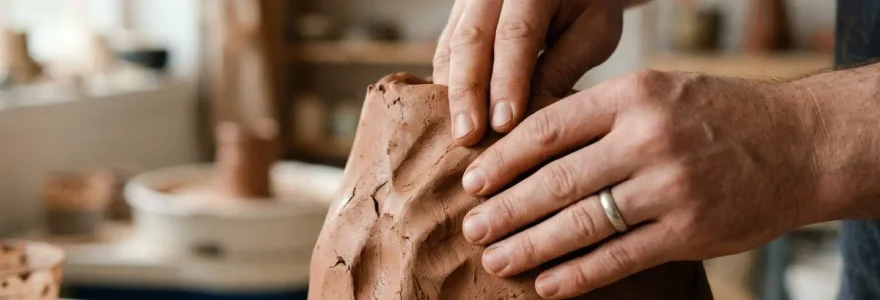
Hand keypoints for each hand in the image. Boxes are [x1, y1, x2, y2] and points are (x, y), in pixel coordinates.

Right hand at [433, 0, 623, 145]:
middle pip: (471, 41)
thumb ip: (563, 67)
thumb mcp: (593, 31)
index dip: (507, 81)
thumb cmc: (587, 6)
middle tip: (468, 137)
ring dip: (452, 94)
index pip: (515, 36)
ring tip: (459, 134)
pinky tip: (455, 117)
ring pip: (451, 46)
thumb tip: (530, 119)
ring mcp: (470, 0)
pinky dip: (448, 85)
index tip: (503, 124)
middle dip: (468, 93)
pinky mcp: (458, 16)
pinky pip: (445, 50)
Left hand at [459, 70, 827, 298]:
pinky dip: (578, 275)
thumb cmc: (716, 116)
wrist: (799, 144)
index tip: (473, 181)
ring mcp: (670, 187)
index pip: (549, 129)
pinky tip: (547, 284)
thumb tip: (529, 148)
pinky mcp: (690, 231)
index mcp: (634, 96)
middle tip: (473, 229)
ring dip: (530, 246)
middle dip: (506, 209)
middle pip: (556, 180)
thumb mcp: (659, 93)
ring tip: (497, 260)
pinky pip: (619, 258)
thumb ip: (602, 116)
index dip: (504, 159)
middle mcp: (648, 139)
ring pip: (581, 223)